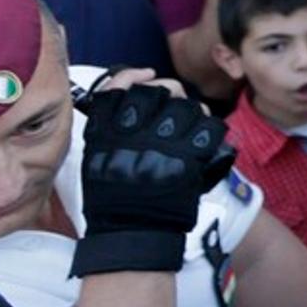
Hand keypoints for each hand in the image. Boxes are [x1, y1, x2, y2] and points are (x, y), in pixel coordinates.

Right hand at [68, 77, 233, 275]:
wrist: (131, 231)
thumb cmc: (112, 197)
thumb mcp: (96, 155)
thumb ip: (108, 123)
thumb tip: (131, 89)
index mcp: (107, 131)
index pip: (120, 86)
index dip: (133, 76)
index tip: (145, 75)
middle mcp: (134, 132)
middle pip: (161, 90)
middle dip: (170, 92)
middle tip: (173, 104)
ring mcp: (162, 143)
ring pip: (187, 106)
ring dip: (193, 111)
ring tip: (190, 126)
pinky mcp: (188, 158)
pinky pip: (210, 127)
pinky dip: (211, 130)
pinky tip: (206, 138)